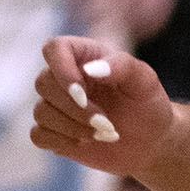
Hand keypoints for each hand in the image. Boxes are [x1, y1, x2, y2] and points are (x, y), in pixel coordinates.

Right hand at [31, 35, 176, 174]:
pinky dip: (62, 141)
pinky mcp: (53, 132)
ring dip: (74, 126)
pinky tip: (87, 142)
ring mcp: (56, 105)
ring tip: (106, 133)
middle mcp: (65, 77)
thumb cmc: (148, 104)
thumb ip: (122, 66)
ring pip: (41, 111)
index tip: (82, 93)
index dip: (61, 70)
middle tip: (107, 122)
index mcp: (84, 56)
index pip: (54, 48)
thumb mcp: (145, 81)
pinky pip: (38, 135)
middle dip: (75, 108)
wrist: (151, 141)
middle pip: (43, 83)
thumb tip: (89, 70)